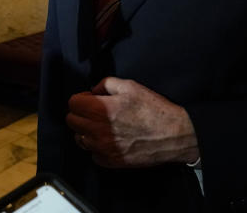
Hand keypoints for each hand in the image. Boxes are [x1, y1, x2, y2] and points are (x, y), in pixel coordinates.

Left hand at [66, 77, 197, 167]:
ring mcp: (103, 149)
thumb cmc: (153, 109)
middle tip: (95, 111)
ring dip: (86, 130)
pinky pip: (93, 154)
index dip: (82, 98)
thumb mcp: (130, 86)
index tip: (92, 99)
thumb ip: (106, 84)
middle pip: (71, 121)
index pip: (72, 103)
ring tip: (102, 126)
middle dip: (81, 113)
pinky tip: (110, 139)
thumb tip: (94, 91)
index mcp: (100, 110)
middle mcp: (97, 131)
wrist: (174, 135)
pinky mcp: (111, 162)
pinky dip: (97, 147)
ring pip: (79, 139)